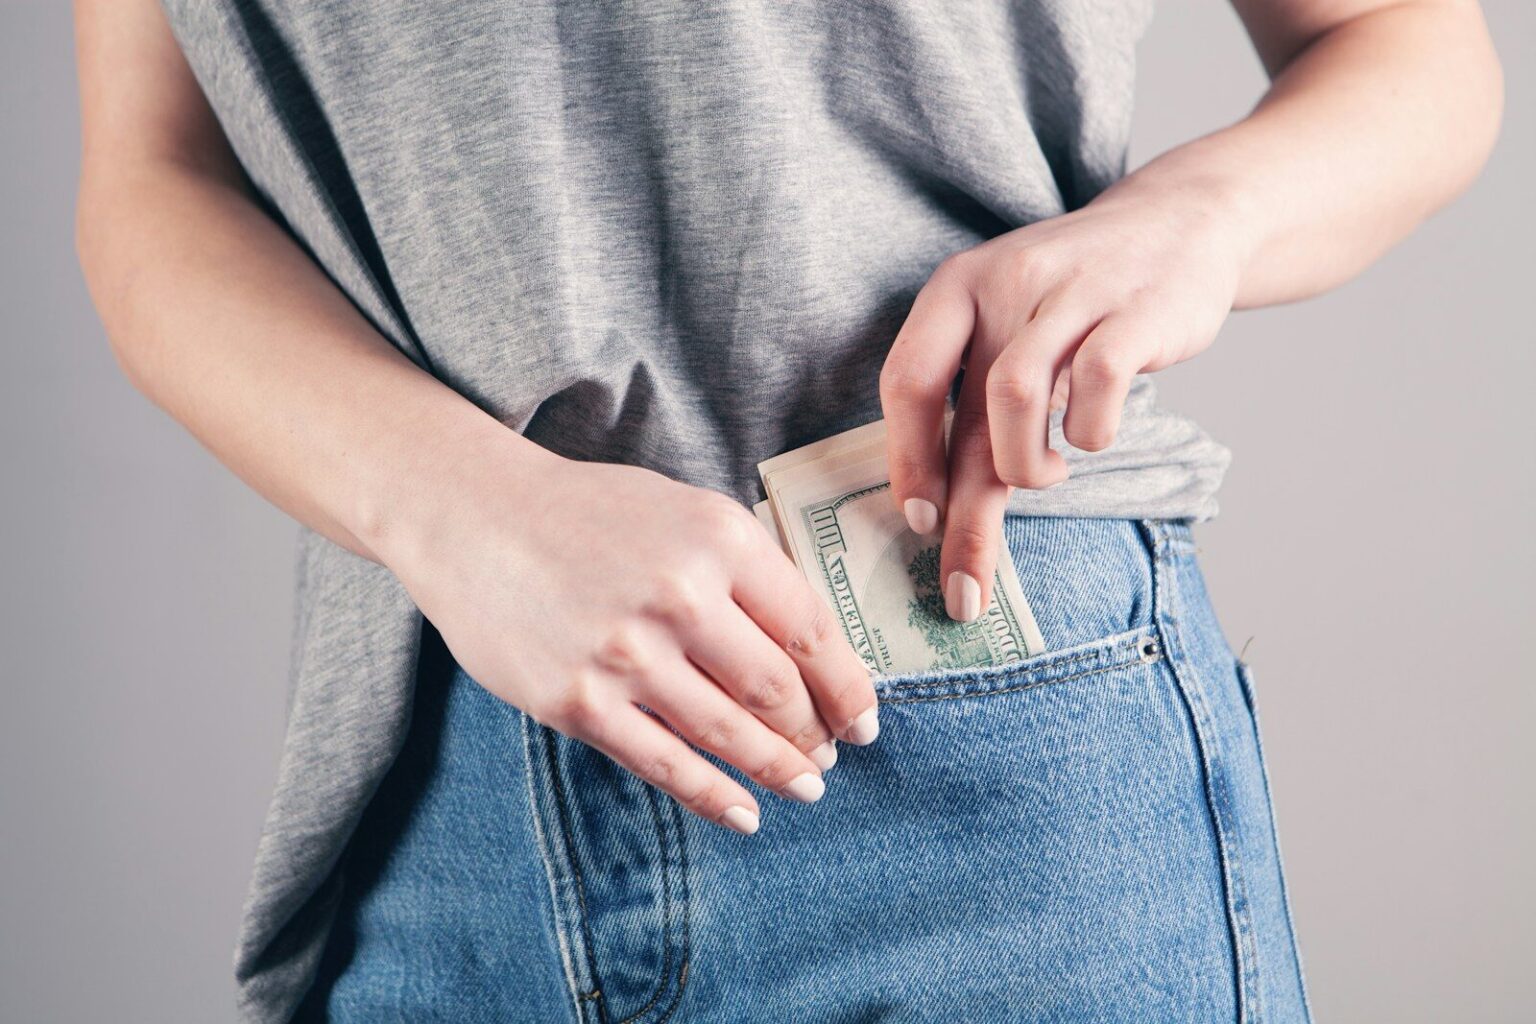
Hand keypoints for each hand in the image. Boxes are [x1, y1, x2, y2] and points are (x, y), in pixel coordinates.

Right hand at [382, 441, 880, 834]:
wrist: (474, 518)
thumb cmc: (588, 513)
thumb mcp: (684, 510)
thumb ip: (747, 569)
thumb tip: (813, 650)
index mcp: (720, 538)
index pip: (810, 630)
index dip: (847, 686)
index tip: (865, 718)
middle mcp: (680, 595)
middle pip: (777, 687)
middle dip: (816, 731)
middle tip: (832, 753)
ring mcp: (626, 653)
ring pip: (730, 732)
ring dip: (779, 768)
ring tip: (806, 784)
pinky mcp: (578, 701)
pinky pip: (664, 763)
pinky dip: (714, 795)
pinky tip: (744, 812)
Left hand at [879, 179, 1250, 619]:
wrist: (1179, 222)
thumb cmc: (1075, 300)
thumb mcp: (1008, 327)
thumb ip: (971, 400)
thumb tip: (935, 507)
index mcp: (957, 289)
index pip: (907, 380)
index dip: (908, 459)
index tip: (918, 521)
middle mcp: (1005, 282)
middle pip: (963, 412)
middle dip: (961, 517)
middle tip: (962, 590)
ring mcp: (1071, 293)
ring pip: (1014, 395)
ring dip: (1024, 467)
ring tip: (1045, 477)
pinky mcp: (1136, 310)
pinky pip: (1098, 383)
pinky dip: (1090, 431)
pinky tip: (1091, 437)